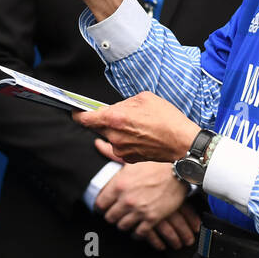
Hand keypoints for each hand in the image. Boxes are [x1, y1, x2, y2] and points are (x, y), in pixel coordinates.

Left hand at [73, 92, 200, 163]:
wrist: (182, 143)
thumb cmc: (167, 119)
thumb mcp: (145, 98)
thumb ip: (124, 102)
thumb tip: (115, 108)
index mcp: (115, 118)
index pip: (85, 119)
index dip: (78, 114)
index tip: (76, 111)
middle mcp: (114, 136)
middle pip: (100, 127)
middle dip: (108, 120)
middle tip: (125, 115)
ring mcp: (121, 150)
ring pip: (112, 137)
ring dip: (120, 131)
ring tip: (140, 126)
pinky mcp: (128, 159)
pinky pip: (121, 146)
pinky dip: (128, 140)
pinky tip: (143, 136)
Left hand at [94, 155, 194, 248]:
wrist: (179, 170)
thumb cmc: (155, 163)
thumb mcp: (131, 159)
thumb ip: (110, 154)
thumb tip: (97, 145)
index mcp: (119, 184)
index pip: (100, 203)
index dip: (101, 205)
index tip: (105, 206)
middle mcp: (127, 199)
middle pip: (110, 217)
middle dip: (112, 215)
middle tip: (117, 213)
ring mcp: (139, 210)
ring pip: (122, 226)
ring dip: (124, 223)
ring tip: (127, 219)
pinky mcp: (152, 218)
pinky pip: (139, 233)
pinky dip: (137, 232)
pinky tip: (138, 227)